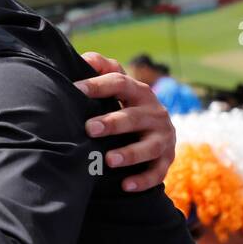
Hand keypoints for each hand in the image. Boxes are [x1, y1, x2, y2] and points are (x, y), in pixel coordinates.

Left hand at [76, 51, 174, 192]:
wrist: (157, 131)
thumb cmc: (127, 105)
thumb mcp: (119, 87)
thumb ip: (104, 70)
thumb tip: (86, 58)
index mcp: (139, 92)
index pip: (120, 83)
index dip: (98, 85)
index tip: (75, 89)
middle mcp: (155, 113)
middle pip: (134, 117)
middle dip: (113, 123)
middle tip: (90, 128)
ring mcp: (163, 137)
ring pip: (149, 147)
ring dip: (130, 154)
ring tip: (109, 160)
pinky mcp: (167, 159)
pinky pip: (157, 172)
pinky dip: (143, 179)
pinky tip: (126, 185)